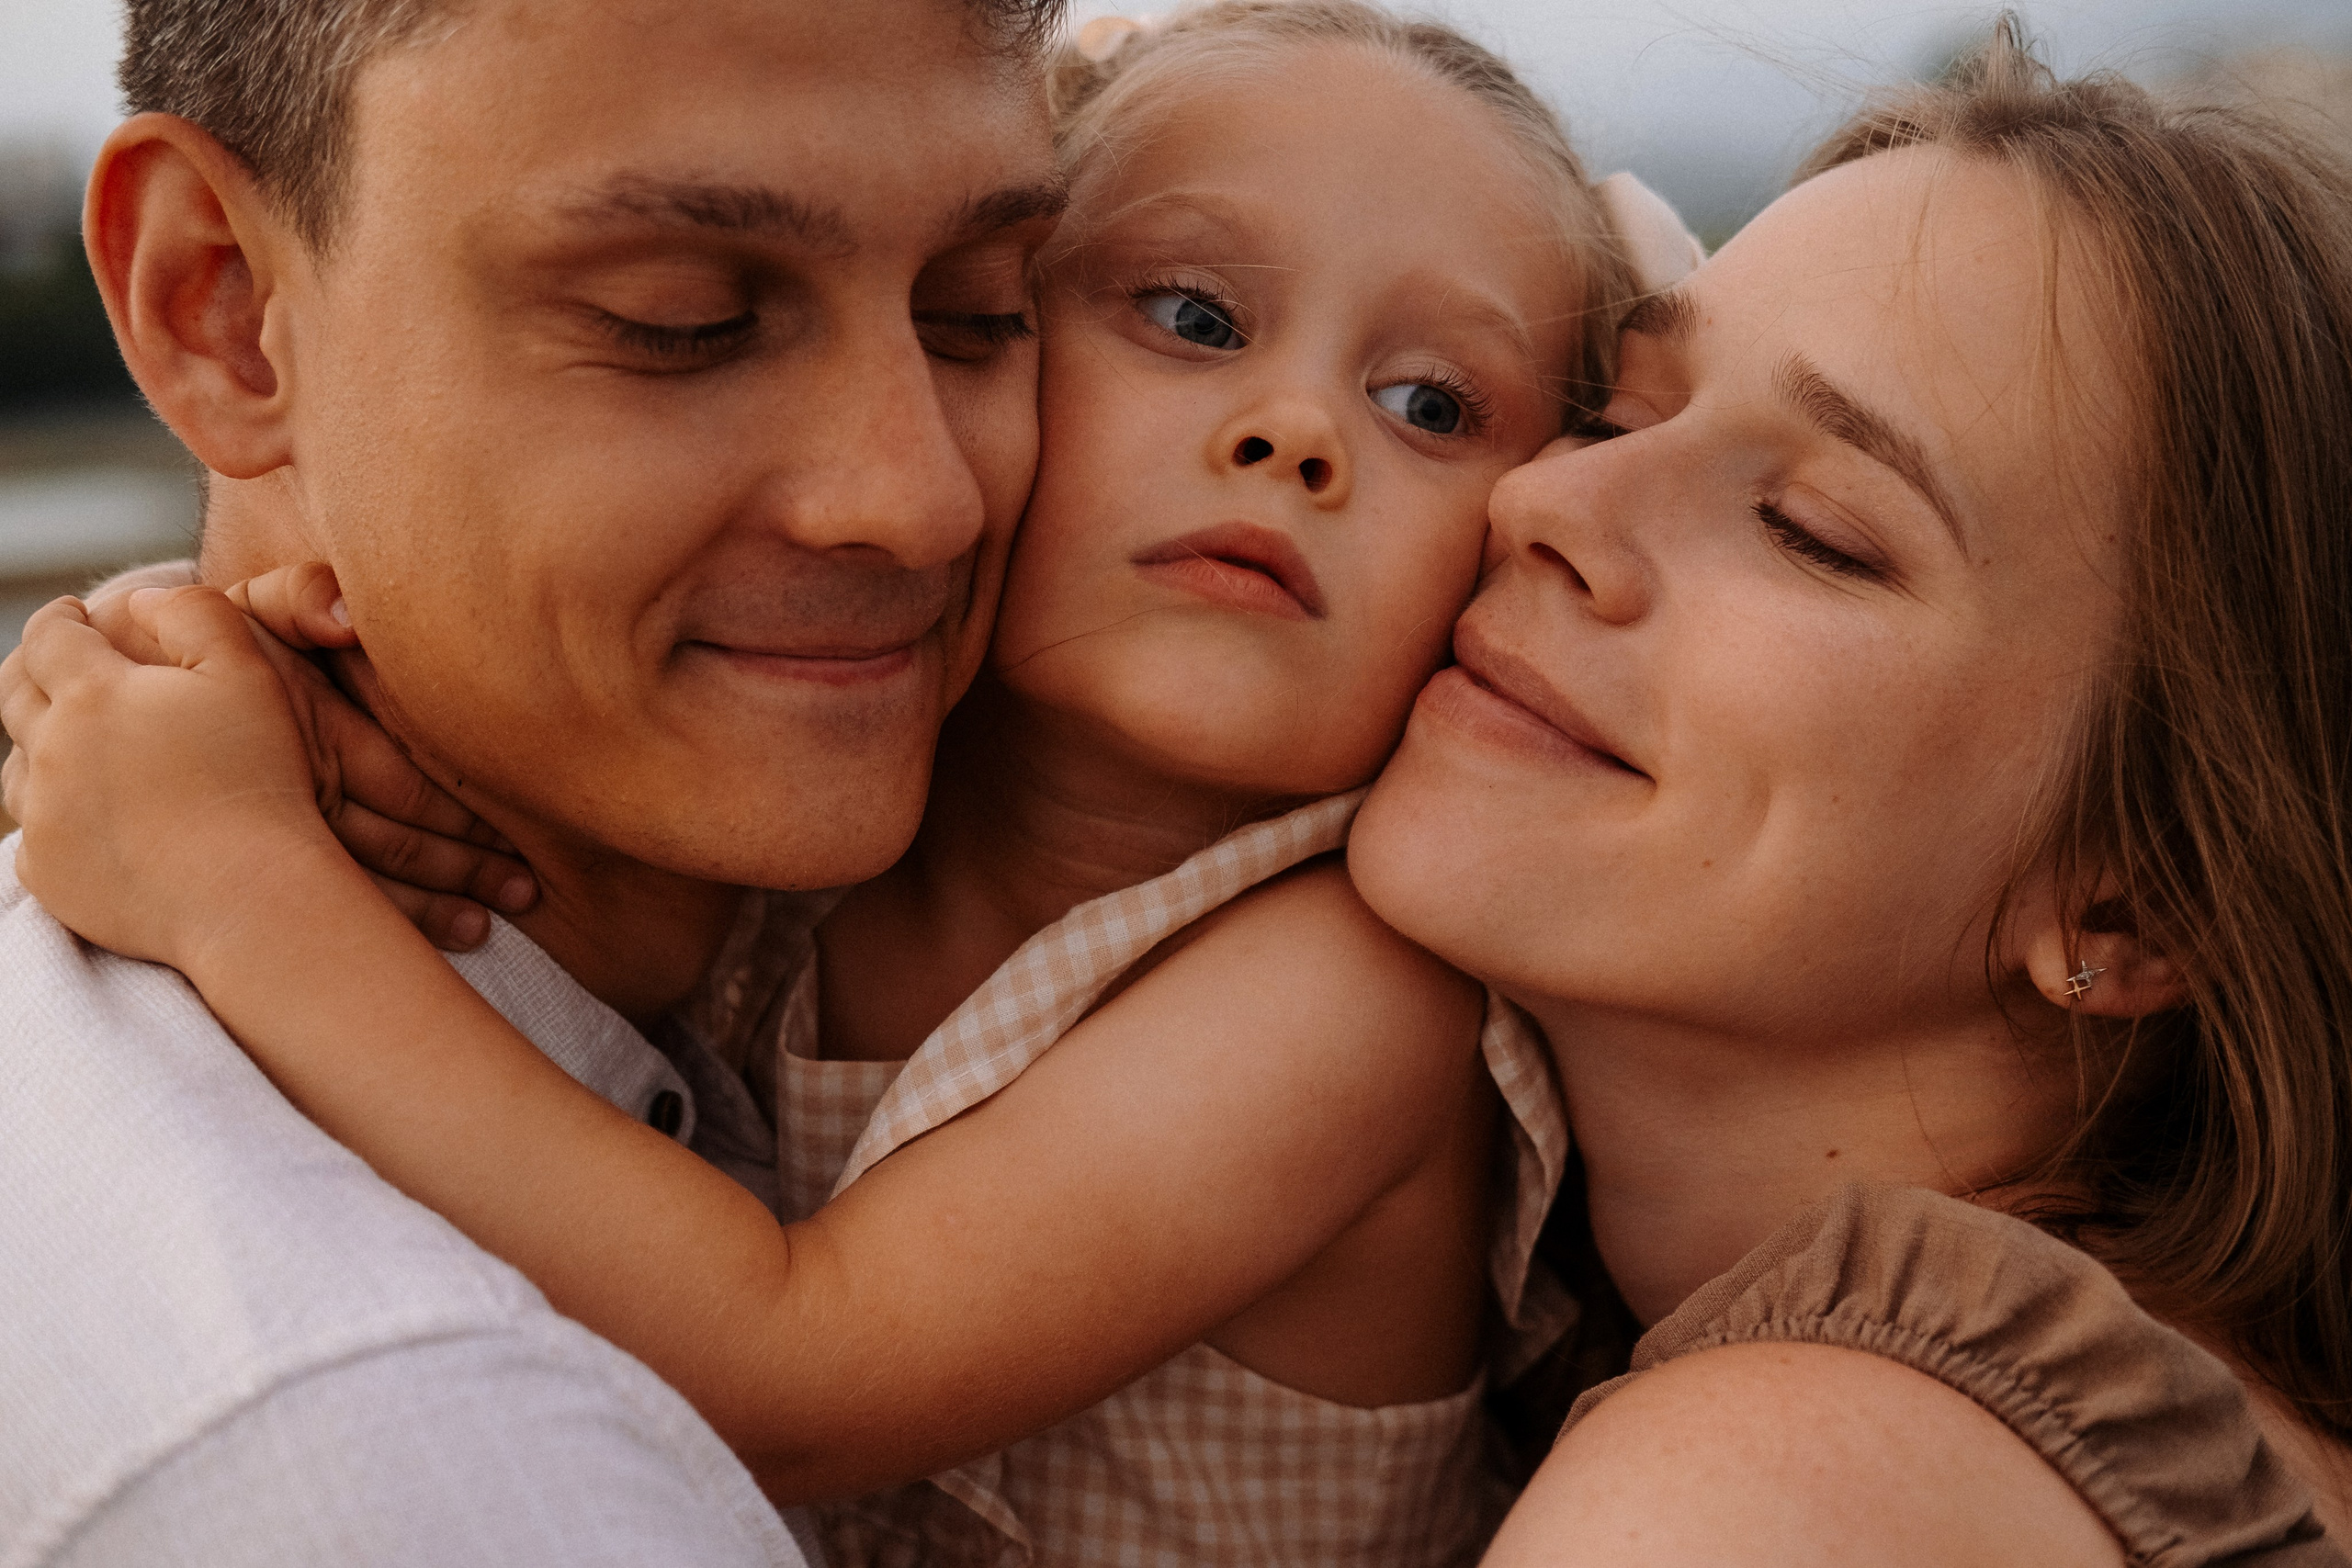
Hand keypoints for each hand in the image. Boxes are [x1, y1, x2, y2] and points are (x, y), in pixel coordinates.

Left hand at [1, 587, 339, 968]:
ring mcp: (43, 817)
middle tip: (60, 666)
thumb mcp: (248, 674)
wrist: (250, 894)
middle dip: (35, 670)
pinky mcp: (47, 873)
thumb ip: (194, 614)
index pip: (49, 635)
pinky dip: (55, 815)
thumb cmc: (260, 779)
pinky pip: (33, 832)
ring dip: (40, 744)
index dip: (61, 617)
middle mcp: (52, 751)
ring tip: (76, 746)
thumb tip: (140, 599)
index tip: (74, 613)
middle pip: (15, 694)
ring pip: (16, 764)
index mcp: (94, 693)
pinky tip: (93, 817)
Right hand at [84, 563, 538, 949]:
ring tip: (486, 930)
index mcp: (307, 728)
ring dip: (422, 907)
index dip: (461, 812)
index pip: (401, 780)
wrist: (133, 681)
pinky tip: (417, 949)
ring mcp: (279, 826)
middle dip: (459, 867)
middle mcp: (296, 787)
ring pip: (358, 881)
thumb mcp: (252, 608)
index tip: (521, 838)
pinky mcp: (259, 856)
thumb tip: (345, 612)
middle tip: (527, 893)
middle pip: (391, 840)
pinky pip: (323, 900)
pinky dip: (373, 923)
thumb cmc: (215, 641)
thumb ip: (301, 597)